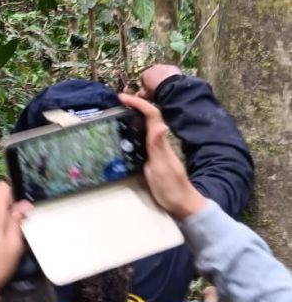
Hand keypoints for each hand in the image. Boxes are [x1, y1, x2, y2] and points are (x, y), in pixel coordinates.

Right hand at [119, 94, 206, 219]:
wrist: (182, 203)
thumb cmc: (171, 187)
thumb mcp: (162, 167)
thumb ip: (159, 146)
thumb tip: (160, 124)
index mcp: (160, 142)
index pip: (152, 115)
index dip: (139, 103)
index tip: (123, 98)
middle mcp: (159, 142)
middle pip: (150, 116)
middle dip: (136, 104)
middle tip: (119, 101)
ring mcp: (157, 150)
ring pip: (147, 125)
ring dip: (135, 114)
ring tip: (119, 112)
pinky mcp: (152, 157)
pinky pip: (143, 136)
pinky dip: (134, 128)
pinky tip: (125, 133)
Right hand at [138, 64, 181, 99]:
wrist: (171, 87)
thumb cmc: (157, 92)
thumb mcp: (147, 95)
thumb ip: (141, 94)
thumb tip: (138, 94)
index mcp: (145, 74)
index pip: (143, 79)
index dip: (147, 86)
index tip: (150, 91)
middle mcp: (153, 68)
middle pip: (153, 74)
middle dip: (155, 80)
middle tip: (159, 89)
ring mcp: (163, 66)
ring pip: (162, 72)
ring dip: (163, 78)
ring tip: (167, 87)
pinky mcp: (173, 67)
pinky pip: (171, 72)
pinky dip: (171, 77)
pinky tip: (174, 84)